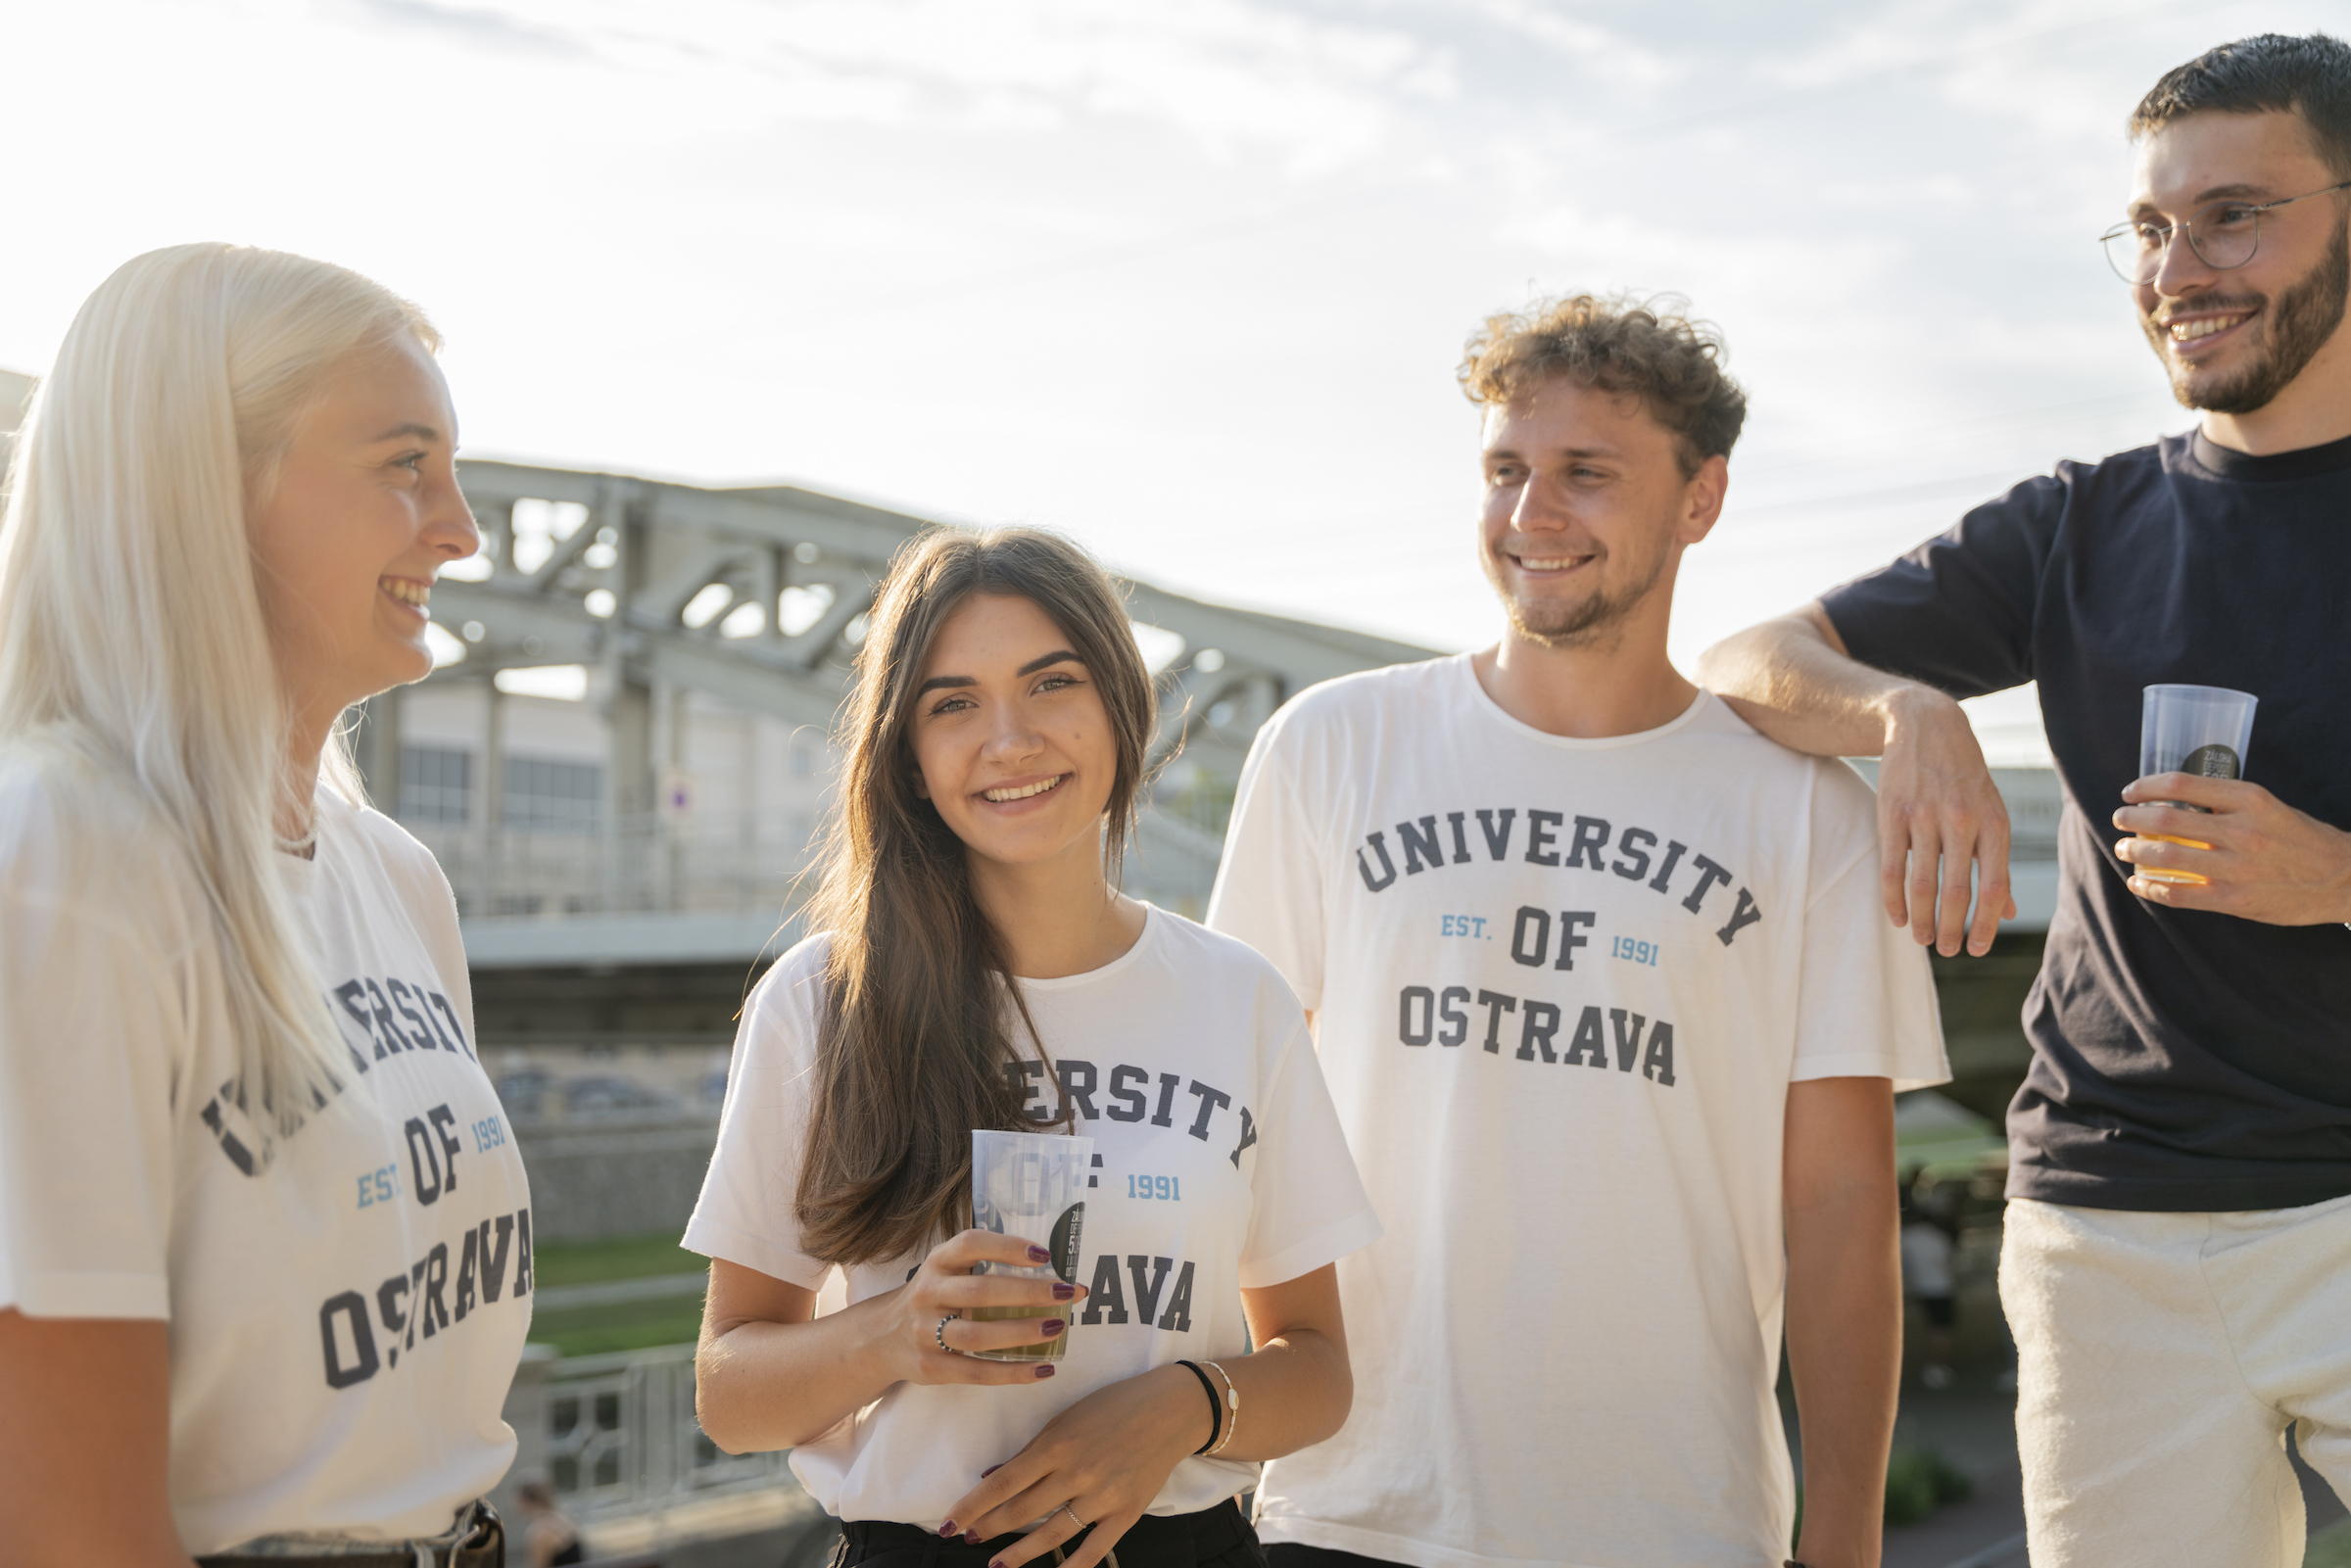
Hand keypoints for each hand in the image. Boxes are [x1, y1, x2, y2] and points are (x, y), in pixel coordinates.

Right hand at [892, 1229, 1088, 1387]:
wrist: (882, 1338)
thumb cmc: (935, 1298)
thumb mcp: (949, 1273)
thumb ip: (993, 1271)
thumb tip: (1067, 1282)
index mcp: (937, 1262)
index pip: (971, 1244)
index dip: (1007, 1247)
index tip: (1044, 1254)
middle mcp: (928, 1293)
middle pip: (980, 1291)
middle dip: (1028, 1291)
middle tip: (1066, 1292)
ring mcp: (925, 1333)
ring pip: (978, 1334)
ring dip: (1022, 1332)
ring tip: (1057, 1327)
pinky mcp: (931, 1367)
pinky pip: (977, 1372)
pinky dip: (1013, 1372)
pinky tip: (1043, 1368)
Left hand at [937, 1365, 1208, 1567]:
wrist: (1171, 1410)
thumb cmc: (1114, 1406)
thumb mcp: (1067, 1417)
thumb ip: (1032, 1450)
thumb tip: (993, 1476)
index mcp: (1057, 1445)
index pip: (1002, 1484)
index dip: (972, 1507)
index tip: (949, 1523)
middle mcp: (1076, 1474)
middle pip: (1020, 1511)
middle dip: (988, 1529)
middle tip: (967, 1538)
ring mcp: (1102, 1498)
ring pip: (1050, 1535)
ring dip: (1019, 1552)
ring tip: (997, 1564)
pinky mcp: (1126, 1514)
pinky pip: (1093, 1550)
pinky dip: (1071, 1567)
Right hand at [1875, 689, 2015, 955]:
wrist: (1927, 727)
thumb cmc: (1965, 778)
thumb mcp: (1993, 811)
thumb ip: (1997, 861)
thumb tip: (2006, 911)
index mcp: (1994, 824)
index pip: (1994, 886)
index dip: (1986, 924)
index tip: (1977, 949)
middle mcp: (1962, 821)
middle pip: (1957, 890)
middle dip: (1952, 929)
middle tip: (1948, 951)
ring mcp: (1925, 817)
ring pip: (1922, 883)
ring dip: (1922, 919)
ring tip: (1923, 940)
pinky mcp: (1893, 813)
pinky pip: (1892, 866)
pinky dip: (1893, 898)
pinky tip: (1897, 917)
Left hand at [2113, 773, 2350, 923]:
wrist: (2342, 878)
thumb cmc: (2300, 839)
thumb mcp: (2269, 807)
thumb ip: (2228, 804)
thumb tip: (2176, 800)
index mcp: (2250, 800)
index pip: (2182, 785)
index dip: (2146, 787)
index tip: (2130, 792)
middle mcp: (2242, 831)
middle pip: (2166, 819)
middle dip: (2132, 819)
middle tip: (2120, 820)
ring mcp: (2237, 868)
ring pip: (2166, 856)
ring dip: (2134, 851)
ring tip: (2124, 848)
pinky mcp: (2235, 899)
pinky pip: (2178, 894)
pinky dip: (2150, 888)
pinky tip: (2138, 882)